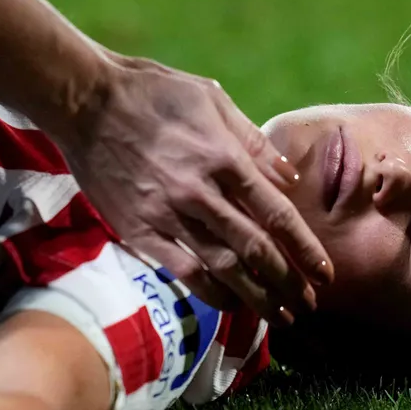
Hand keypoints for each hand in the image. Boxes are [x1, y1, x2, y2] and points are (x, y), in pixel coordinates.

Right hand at [64, 56, 333, 323]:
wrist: (85, 100)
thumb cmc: (153, 92)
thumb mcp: (212, 99)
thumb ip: (253, 142)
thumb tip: (290, 177)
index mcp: (224, 157)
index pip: (277, 214)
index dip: (305, 248)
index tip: (325, 273)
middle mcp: (201, 192)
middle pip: (256, 250)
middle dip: (289, 282)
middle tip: (310, 306)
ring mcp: (168, 214)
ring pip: (223, 268)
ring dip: (256, 298)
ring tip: (281, 317)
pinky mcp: (138, 230)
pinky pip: (181, 271)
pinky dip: (210, 292)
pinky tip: (231, 306)